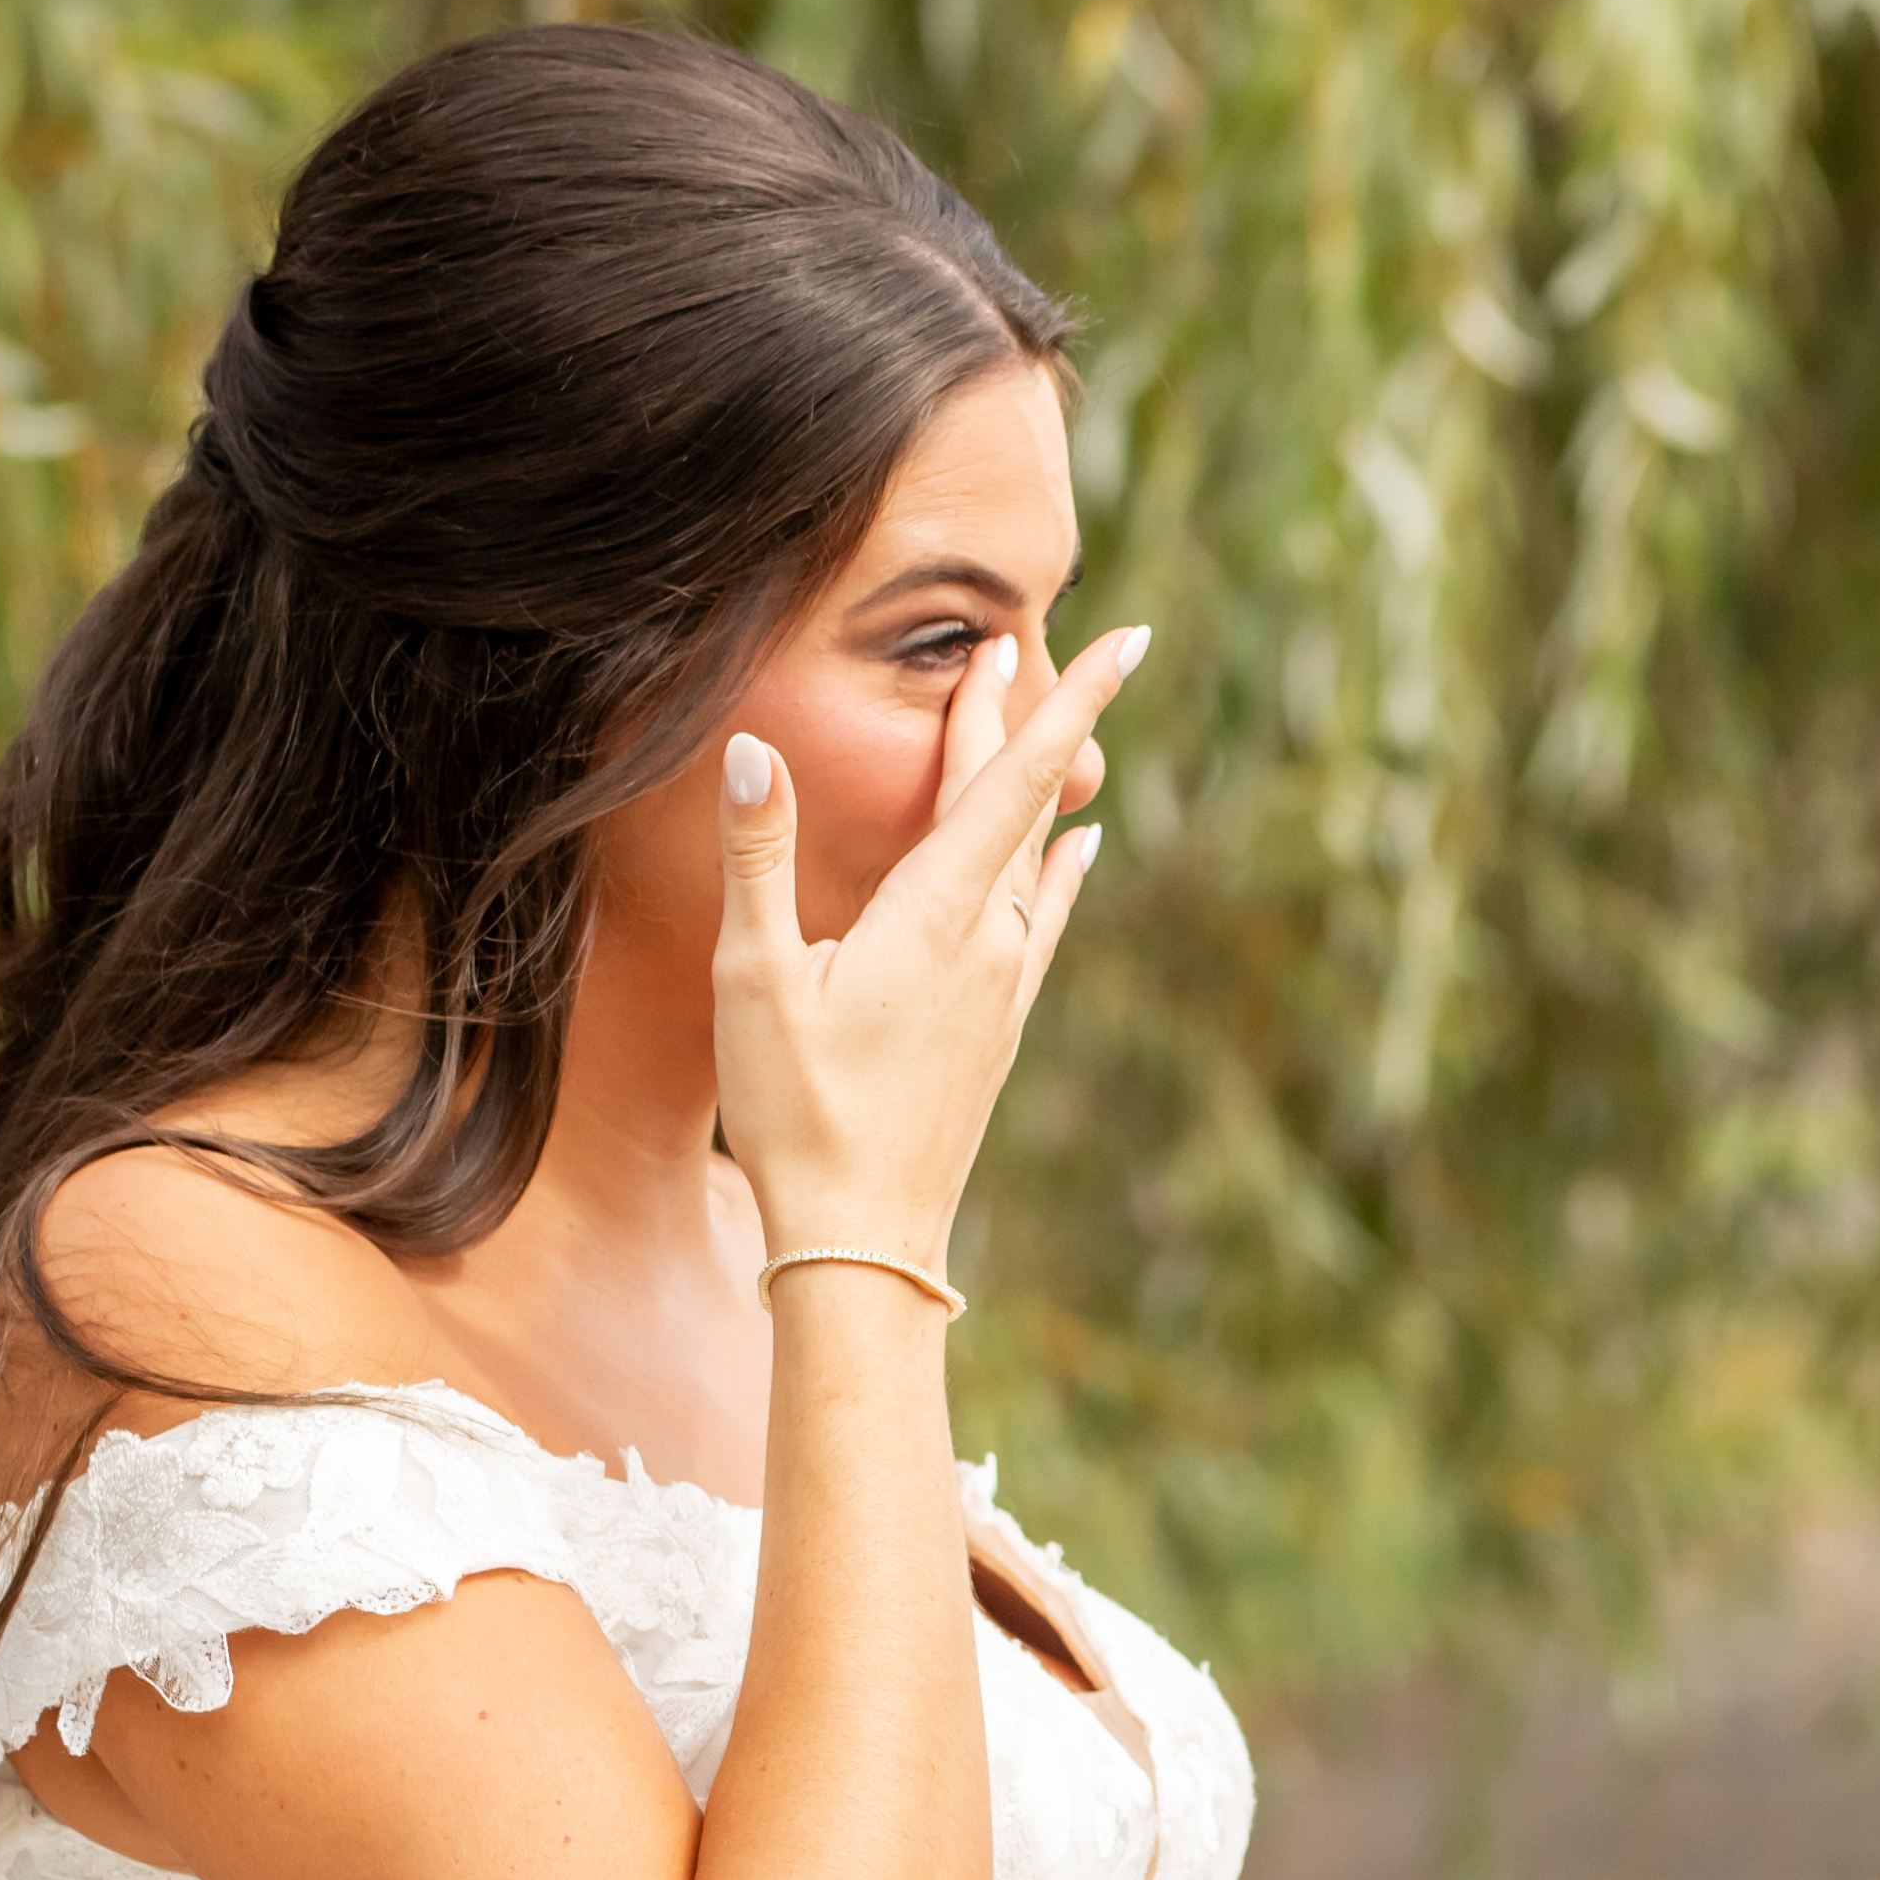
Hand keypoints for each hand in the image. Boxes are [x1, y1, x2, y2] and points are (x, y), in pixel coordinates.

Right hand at [710, 624, 1139, 1265]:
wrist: (865, 1239)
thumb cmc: (798, 1110)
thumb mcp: (755, 977)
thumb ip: (760, 857)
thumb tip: (752, 749)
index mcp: (938, 913)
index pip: (1015, 780)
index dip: (1067, 703)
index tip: (1127, 640)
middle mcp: (991, 939)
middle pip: (1017, 804)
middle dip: (1018, 718)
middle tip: (1013, 642)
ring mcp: (1004, 985)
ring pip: (1031, 858)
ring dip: (1028, 785)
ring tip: (1033, 720)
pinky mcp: (1000, 1025)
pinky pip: (1044, 919)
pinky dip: (1061, 869)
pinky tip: (1083, 852)